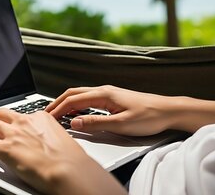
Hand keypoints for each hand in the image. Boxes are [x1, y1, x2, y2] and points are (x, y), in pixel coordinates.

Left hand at [0, 108, 121, 194]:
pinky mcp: (5, 149)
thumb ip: (49, 137)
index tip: (10, 127)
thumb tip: (47, 144)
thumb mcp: (61, 139)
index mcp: (40, 117)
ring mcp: (14, 134)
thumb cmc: (71, 160)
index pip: (21, 115)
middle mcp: (25, 122)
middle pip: (1, 114)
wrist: (68, 170)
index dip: (12, 122)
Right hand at [45, 86, 172, 135]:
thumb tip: (75, 123)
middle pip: (73, 93)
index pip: (73, 100)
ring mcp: (109, 93)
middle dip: (58, 103)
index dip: (58, 109)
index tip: (48, 118)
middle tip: (46, 114)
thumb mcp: (121, 124)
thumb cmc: (149, 116)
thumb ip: (96, 123)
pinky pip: (89, 99)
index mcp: (104, 94)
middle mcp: (104, 90)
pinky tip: (77, 113)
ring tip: (57, 114)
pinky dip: (77, 104)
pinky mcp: (113, 99)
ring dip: (67, 103)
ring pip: (80, 95)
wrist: (168, 110)